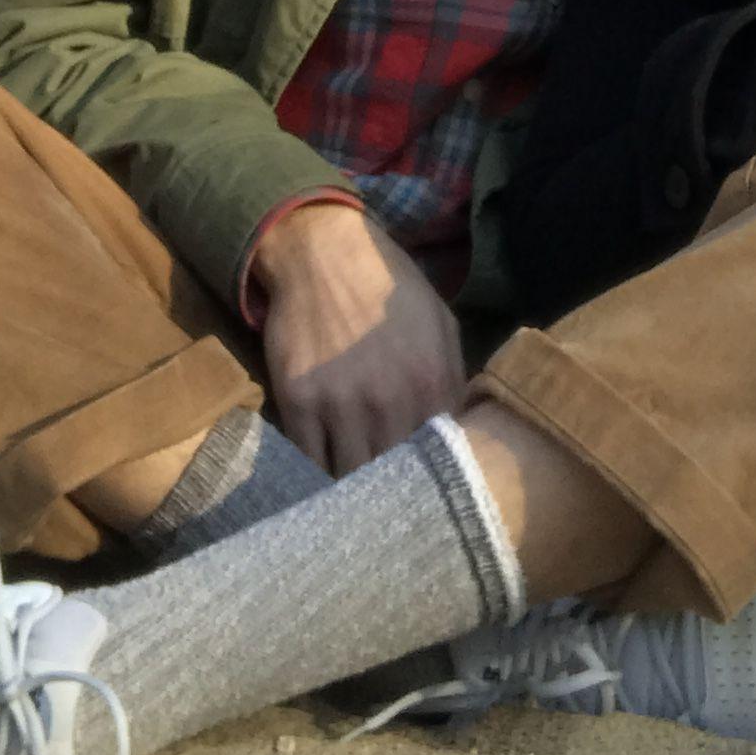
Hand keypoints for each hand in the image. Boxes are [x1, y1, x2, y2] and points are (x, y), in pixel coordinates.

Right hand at [254, 201, 469, 474]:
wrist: (323, 253)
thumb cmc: (388, 286)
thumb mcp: (440, 323)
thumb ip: (453, 380)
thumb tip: (457, 434)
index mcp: (431, 381)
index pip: (439, 458)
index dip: (432, 478)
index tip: (424, 487)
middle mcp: (387, 398)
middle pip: (393, 475)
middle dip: (392, 491)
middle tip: (388, 500)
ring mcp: (339, 402)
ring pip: (349, 476)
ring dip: (353, 490)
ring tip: (355, 497)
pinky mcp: (298, 400)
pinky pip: (307, 459)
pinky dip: (315, 474)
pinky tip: (321, 475)